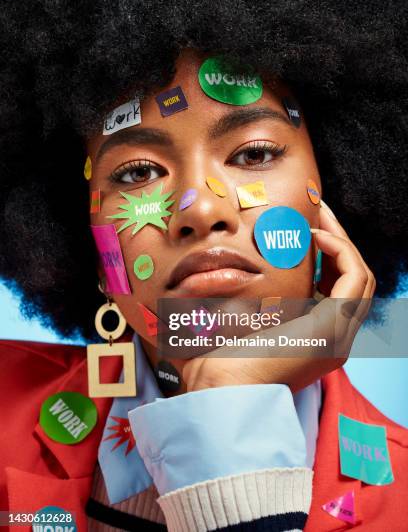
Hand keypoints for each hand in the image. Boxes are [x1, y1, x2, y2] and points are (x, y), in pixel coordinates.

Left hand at [182, 202, 375, 392]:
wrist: (218, 390)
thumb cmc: (217, 360)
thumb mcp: (235, 320)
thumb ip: (238, 298)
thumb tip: (215, 272)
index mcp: (313, 337)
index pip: (336, 289)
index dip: (326, 255)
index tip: (306, 226)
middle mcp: (333, 337)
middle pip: (353, 280)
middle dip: (337, 241)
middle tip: (318, 211)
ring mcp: (337, 335)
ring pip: (361, 278)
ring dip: (342, 241)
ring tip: (318, 216)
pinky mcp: (333, 327)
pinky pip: (355, 279)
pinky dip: (341, 252)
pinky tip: (316, 236)